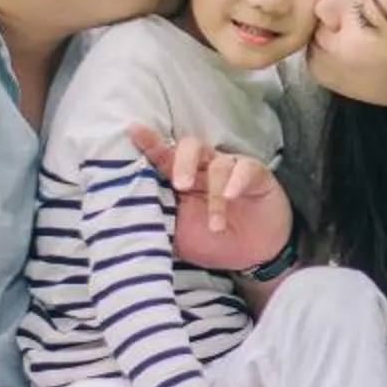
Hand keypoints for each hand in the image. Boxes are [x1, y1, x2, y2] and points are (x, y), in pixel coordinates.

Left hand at [125, 122, 288, 272]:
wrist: (253, 256)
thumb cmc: (212, 242)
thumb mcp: (178, 238)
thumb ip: (158, 225)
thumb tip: (129, 222)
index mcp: (182, 179)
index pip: (163, 157)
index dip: (150, 143)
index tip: (134, 130)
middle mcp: (205, 169)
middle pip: (191, 147)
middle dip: (183, 161)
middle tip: (180, 185)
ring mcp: (231, 170)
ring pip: (219, 164)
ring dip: (215, 195)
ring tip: (216, 225)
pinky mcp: (256, 175)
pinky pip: (245, 168)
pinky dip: (237, 181)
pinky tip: (232, 196)